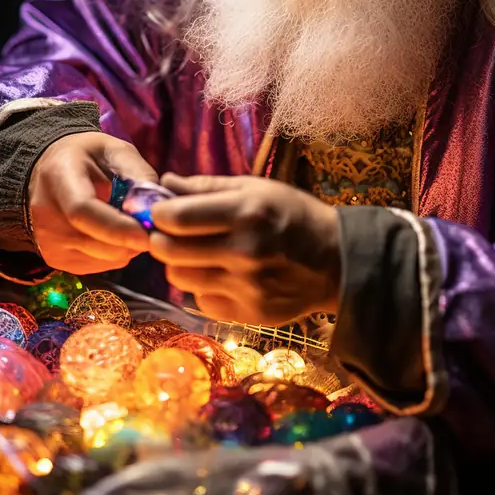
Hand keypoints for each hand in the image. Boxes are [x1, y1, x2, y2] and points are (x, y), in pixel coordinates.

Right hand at [28, 132, 157, 273]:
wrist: (52, 170)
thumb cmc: (89, 157)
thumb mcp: (116, 150)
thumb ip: (138, 174)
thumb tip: (157, 207)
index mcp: (59, 177)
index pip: (82, 211)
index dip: (117, 227)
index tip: (146, 235)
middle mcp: (44, 213)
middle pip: (93, 242)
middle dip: (131, 239)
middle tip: (151, 225)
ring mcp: (46, 240)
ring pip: (101, 258)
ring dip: (126, 247)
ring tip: (130, 222)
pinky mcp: (55, 259)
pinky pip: (98, 265)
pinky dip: (115, 253)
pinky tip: (113, 232)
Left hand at [149, 173, 340, 325]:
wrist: (336, 261)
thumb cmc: (293, 215)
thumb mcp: (256, 188)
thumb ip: (208, 186)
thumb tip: (166, 182)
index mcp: (245, 213)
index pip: (176, 217)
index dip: (159, 213)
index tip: (161, 211)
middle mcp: (243, 252)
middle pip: (169, 251)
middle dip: (161, 239)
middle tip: (170, 234)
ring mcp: (245, 286)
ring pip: (180, 278)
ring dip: (179, 264)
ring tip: (197, 254)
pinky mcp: (248, 312)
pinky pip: (202, 300)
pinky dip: (204, 287)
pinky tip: (221, 275)